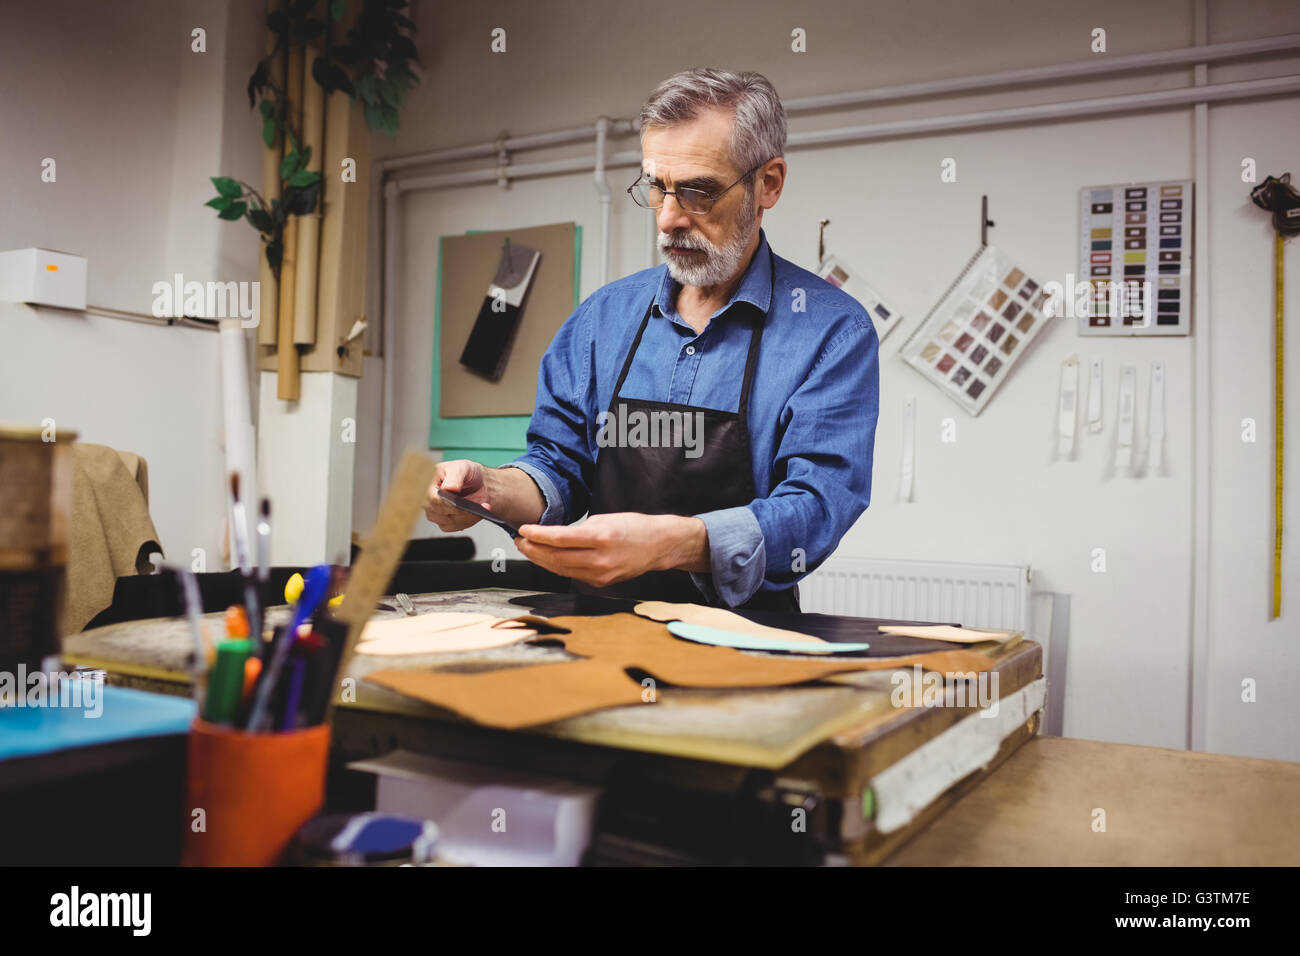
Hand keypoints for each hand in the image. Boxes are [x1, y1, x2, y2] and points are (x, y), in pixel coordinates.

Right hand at [424, 459, 492, 530]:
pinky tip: (478, 514)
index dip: (443, 502)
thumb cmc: (466, 472)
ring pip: (448, 522)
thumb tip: (448, 488)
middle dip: (460, 511)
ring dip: (467, 517)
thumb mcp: (462, 467)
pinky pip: (454, 527)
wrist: (477, 482)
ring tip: (482, 508)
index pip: (431, 497)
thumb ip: (455, 475)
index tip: (457, 503)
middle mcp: (428, 499)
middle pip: (439, 512)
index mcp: (428, 483)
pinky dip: (468, 521)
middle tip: (477, 507)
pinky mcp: (445, 521)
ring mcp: (435, 512)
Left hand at [516, 513, 707, 587]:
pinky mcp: (600, 583)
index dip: (538, 535)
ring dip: (541, 559)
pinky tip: (548, 558)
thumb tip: (552, 535)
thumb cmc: (633, 527)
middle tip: (520, 540)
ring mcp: (600, 575)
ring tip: (528, 548)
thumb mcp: (605, 518)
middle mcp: (600, 559)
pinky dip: (557, 566)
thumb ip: (578, 529)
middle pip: (556, 558)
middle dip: (533, 549)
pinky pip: (572, 575)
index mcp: (601, 537)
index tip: (524, 529)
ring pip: (561, 569)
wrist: (658, 546)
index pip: (560, 539)